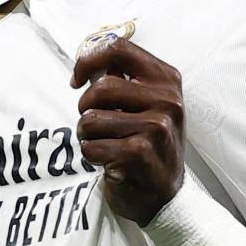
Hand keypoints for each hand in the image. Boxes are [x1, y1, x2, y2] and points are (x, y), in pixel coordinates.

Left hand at [71, 38, 185, 226]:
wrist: (166, 197)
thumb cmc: (149, 144)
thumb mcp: (148, 104)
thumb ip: (123, 78)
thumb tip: (88, 60)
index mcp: (167, 79)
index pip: (119, 48)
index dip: (88, 60)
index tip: (77, 80)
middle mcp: (168, 101)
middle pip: (101, 87)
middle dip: (86, 108)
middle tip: (95, 124)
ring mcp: (156, 127)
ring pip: (90, 119)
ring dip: (87, 136)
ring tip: (106, 145)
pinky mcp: (139, 153)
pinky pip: (91, 147)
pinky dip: (92, 156)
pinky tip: (111, 162)